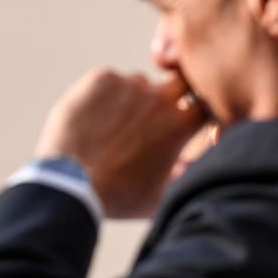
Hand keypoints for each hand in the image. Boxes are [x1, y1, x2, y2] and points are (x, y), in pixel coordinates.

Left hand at [35, 69, 206, 217]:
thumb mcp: (161, 196)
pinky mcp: (100, 79)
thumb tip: (190, 164)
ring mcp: (128, 86)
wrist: (71, 185)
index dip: (199, 107)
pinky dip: (102, 96)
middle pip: (179, 81)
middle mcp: (159, 99)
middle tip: (151, 114)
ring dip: (132, 99)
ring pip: (138, 83)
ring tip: (109, 129)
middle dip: (172, 94)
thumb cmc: (117, 198)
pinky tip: (89, 121)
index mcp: (179, 126)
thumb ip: (183, 175)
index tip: (189, 116)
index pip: (207, 101)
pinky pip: (107, 82)